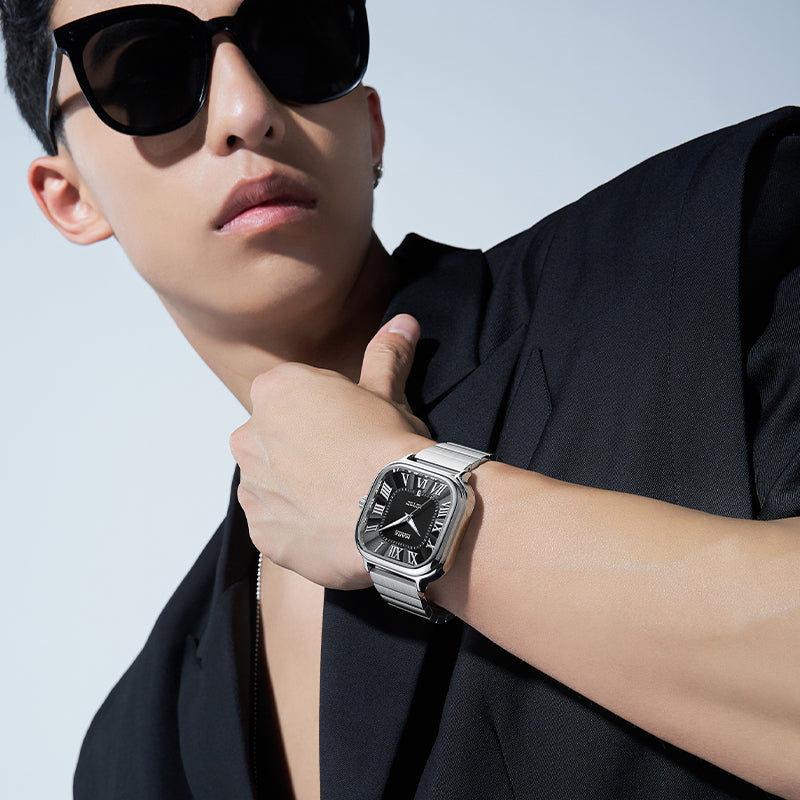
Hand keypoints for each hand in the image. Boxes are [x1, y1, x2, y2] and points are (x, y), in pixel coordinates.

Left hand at [230, 314, 433, 588]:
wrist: (395, 515)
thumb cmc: (388, 450)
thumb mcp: (388, 394)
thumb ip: (385, 356)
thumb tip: (403, 322)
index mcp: (275, 392)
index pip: (292, 396)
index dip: (325, 414)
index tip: (350, 430)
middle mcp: (249, 436)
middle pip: (274, 438)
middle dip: (302, 450)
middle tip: (346, 465)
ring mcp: (252, 486)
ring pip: (271, 481)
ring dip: (296, 488)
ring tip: (341, 499)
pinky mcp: (259, 530)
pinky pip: (273, 522)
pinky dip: (295, 524)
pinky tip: (330, 524)